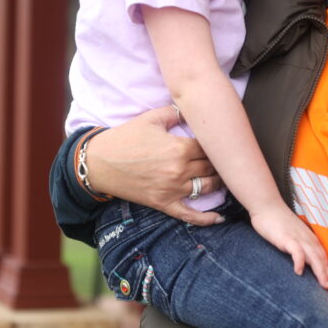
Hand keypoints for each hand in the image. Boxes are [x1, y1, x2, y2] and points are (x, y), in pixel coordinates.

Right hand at [86, 106, 222, 225]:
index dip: (216, 144)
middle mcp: (179, 170)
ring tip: (226, 178)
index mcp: (178, 148)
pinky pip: (190, 215)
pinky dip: (206, 218)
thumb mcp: (151, 118)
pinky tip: (220, 218)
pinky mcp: (164, 204)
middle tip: (227, 159)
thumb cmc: (125, 138)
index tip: (222, 142)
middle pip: (212, 167)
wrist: (99, 163)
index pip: (209, 147)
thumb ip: (175, 112)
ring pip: (207, 188)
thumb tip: (193, 109)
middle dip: (221, 163)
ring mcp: (172, 190)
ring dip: (219, 183)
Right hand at [249, 206, 327, 296]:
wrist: (267, 206)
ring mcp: (299, 239)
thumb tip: (305, 263)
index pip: (325, 260)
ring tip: (324, 286)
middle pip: (323, 261)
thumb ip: (302, 247)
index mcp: (312, 241)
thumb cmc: (279, 223)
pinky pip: (296, 251)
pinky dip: (299, 261)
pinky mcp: (287, 238)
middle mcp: (309, 240)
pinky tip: (298, 272)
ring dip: (321, 272)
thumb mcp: (295, 236)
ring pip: (314, 258)